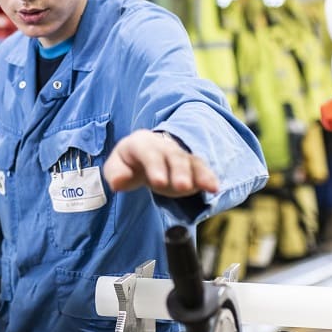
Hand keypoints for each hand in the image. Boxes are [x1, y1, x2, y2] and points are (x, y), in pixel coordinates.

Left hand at [103, 129, 218, 196]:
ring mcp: (179, 155)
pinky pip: (201, 169)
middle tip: (182, 187)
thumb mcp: (116, 167)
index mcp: (142, 143)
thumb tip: (117, 183)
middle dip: (179, 171)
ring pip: (191, 162)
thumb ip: (116, 174)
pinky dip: (209, 178)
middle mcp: (164, 146)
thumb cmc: (128, 163)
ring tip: (209, 187)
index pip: (149, 153)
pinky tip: (215, 188)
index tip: (159, 183)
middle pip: (173, 156)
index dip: (155, 167)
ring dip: (199, 175)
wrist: (144, 154)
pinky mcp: (191, 166)